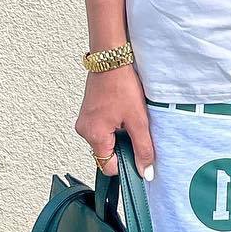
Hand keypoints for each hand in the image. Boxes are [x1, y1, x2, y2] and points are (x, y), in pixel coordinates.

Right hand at [76, 65, 156, 181]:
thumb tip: (146, 172)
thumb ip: (143, 149)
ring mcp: (84, 121)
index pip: (109, 167)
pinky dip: (114, 125)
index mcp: (94, 135)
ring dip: (119, 134)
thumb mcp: (138, 120)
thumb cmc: (121, 84)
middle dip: (123, 146)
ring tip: (128, 116)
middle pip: (106, 154)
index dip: (126, 163)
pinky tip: (122, 111)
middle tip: (134, 127)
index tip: (138, 152)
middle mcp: (84, 130)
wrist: (111, 59)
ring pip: (105, 141)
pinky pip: (101, 129)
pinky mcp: (88, 113)